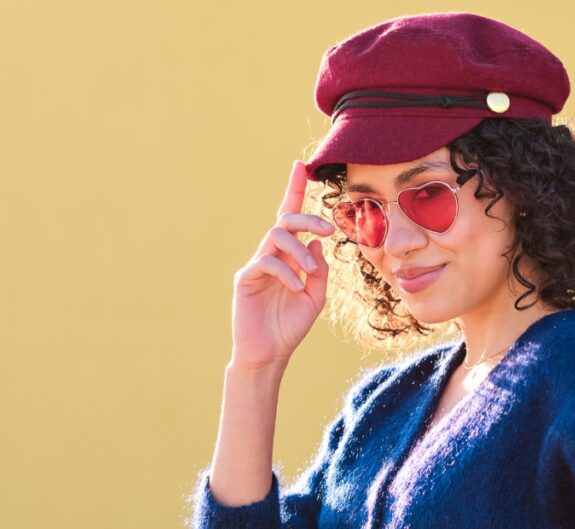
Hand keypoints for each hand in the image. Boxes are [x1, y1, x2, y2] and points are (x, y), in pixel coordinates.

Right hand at [230, 160, 334, 370]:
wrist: (270, 353)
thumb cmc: (290, 326)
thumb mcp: (316, 297)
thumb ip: (319, 270)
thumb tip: (318, 242)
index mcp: (289, 256)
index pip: (290, 217)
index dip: (294, 190)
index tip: (301, 166)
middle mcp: (272, 254)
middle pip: (285, 220)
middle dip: (308, 218)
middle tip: (329, 230)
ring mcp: (257, 265)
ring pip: (276, 236)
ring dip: (299, 250)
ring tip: (311, 271)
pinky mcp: (245, 278)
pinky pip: (266, 262)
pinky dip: (286, 271)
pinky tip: (296, 286)